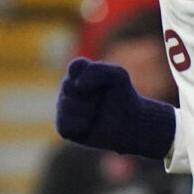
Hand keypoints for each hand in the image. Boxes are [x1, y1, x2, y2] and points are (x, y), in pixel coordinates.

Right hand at [56, 57, 177, 158]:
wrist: (129, 125)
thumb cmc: (123, 98)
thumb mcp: (118, 76)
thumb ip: (99, 70)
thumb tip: (78, 85)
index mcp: (80, 73)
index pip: (75, 67)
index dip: (89, 76)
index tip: (104, 84)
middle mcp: (69, 88)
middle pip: (68, 86)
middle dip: (91, 96)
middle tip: (101, 102)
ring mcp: (63, 107)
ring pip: (66, 105)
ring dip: (87, 111)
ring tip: (96, 114)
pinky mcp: (63, 126)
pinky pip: (64, 124)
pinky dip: (81, 125)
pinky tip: (89, 126)